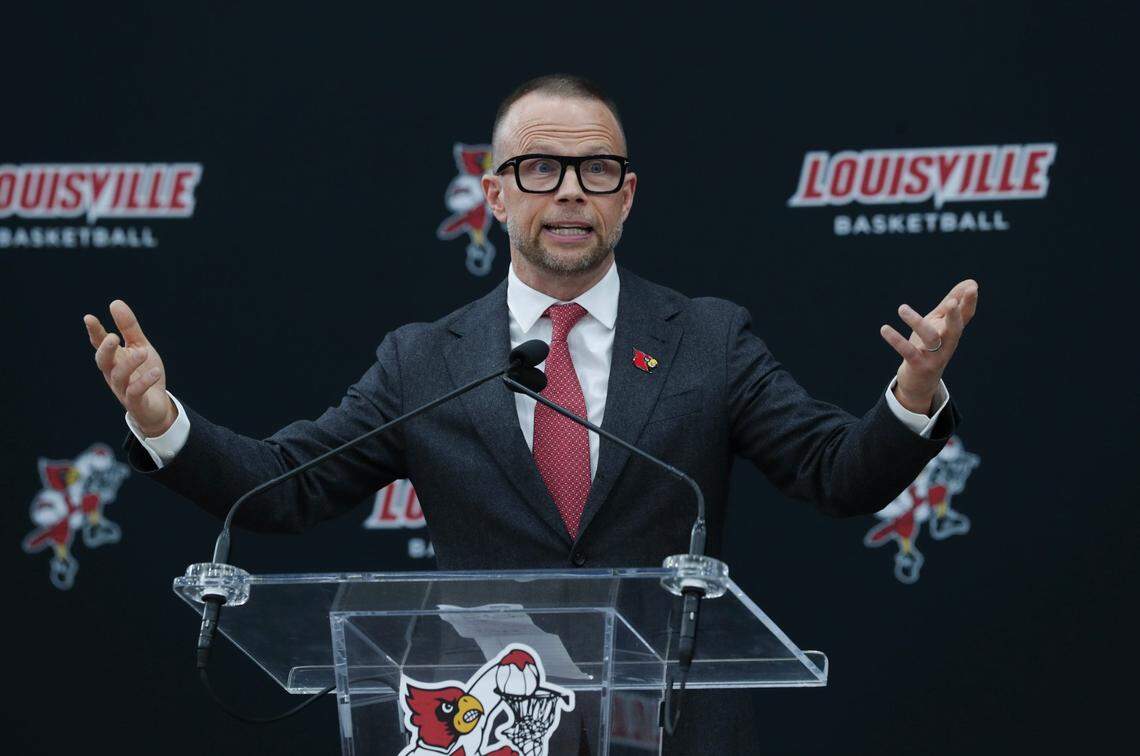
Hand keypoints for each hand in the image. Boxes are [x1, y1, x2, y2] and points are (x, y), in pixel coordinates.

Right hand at [84, 300, 176, 436]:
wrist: (156, 406)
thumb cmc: (144, 373)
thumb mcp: (140, 346)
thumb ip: (129, 327)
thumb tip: (115, 302)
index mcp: (114, 359)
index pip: (100, 343)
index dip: (94, 332)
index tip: (88, 318)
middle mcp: (114, 373)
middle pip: (103, 361)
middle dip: (105, 349)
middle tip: (113, 337)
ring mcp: (123, 389)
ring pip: (119, 376)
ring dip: (129, 364)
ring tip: (143, 352)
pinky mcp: (135, 402)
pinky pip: (136, 392)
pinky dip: (144, 382)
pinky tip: (155, 372)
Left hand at [880, 279, 978, 413]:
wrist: (921, 381)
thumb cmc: (931, 346)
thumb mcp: (940, 323)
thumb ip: (951, 304)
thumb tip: (970, 282)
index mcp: (953, 332)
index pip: (965, 316)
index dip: (969, 302)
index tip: (973, 286)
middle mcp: (948, 344)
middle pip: (955, 329)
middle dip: (954, 316)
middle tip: (951, 303)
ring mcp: (934, 356)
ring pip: (930, 338)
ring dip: (916, 322)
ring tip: (902, 308)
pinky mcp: (919, 365)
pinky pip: (908, 352)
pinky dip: (896, 340)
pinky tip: (884, 328)